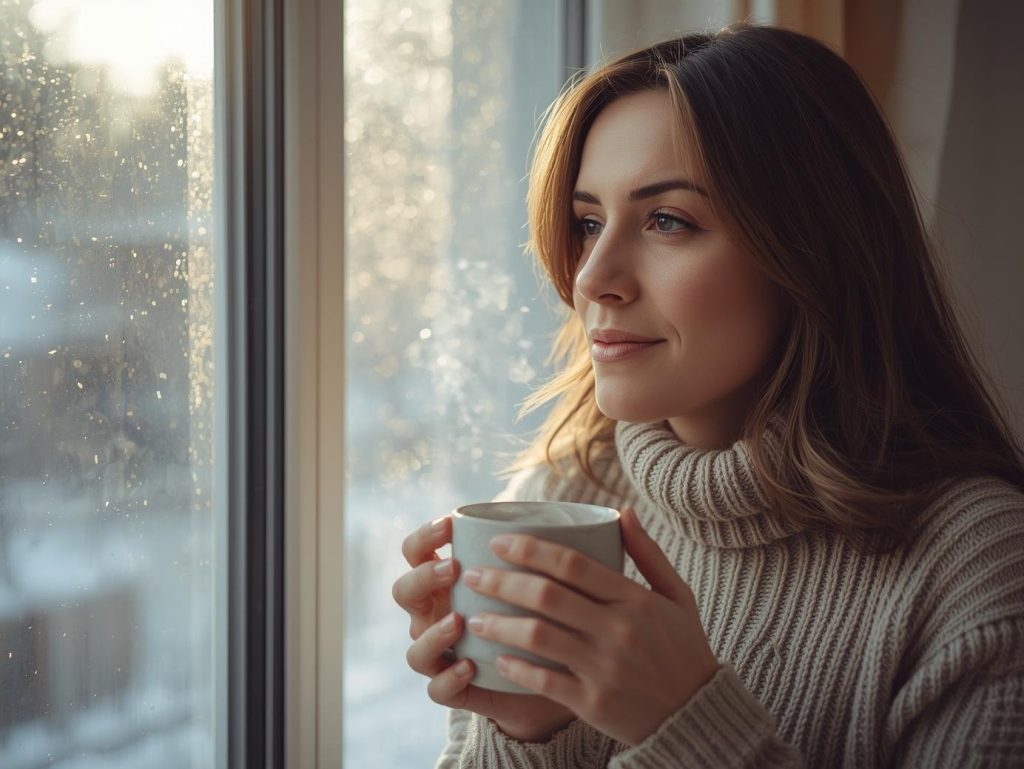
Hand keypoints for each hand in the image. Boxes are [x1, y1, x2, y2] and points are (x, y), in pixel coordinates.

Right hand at [392, 516, 574, 741]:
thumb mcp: (569, 584)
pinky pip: (438, 690)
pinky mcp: (460, 691)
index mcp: (455, 582)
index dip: (426, 535)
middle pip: (405, 593)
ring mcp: (446, 656)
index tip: (450, 522)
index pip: (421, 551)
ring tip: (460, 622)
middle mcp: (442, 616)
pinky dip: (449, 678)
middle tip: (454, 567)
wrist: (566, 683)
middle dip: (422, 577)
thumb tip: (625, 511)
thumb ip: (586, 551)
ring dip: (434, 631)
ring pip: (415, 647)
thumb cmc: (563, 622)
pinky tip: (469, 665)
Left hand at [462, 507, 718, 745]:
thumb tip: (623, 510)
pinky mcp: (594, 703)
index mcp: (635, 599)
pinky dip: (516, 669)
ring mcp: (605, 668)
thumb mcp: (677, 595)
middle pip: (546, 596)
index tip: (498, 542)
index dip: (530, 549)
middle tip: (471, 575)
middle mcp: (618, 630)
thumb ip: (648, 553)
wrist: (698, 714)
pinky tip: (497, 659)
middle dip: (501, 582)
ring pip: (538, 637)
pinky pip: (544, 681)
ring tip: (473, 618)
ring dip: (499, 625)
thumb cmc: (683, 648)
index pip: (572, 564)